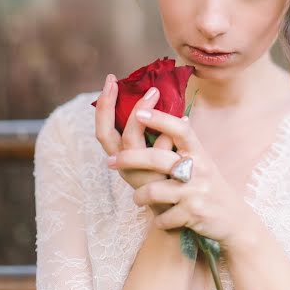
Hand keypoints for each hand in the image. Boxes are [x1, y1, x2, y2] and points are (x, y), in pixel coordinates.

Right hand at [94, 74, 174, 214]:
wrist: (180, 208)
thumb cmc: (166, 174)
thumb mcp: (153, 149)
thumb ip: (151, 128)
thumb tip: (157, 93)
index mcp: (121, 156)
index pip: (103, 130)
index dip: (103, 106)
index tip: (110, 80)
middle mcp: (125, 165)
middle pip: (108, 134)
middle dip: (111, 105)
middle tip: (117, 81)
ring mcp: (140, 173)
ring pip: (132, 139)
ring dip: (142, 113)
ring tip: (156, 92)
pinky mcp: (159, 179)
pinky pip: (163, 149)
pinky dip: (172, 132)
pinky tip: (186, 120)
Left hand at [109, 107, 246, 249]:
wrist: (234, 220)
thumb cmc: (209, 185)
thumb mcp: (202, 161)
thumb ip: (184, 145)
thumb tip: (175, 116)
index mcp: (198, 151)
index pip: (179, 129)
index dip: (160, 119)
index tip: (139, 111)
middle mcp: (198, 168)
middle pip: (157, 158)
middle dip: (129, 159)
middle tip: (111, 161)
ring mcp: (196, 191)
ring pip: (154, 190)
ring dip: (140, 197)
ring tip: (138, 198)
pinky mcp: (194, 214)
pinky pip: (163, 217)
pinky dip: (159, 220)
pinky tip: (160, 219)